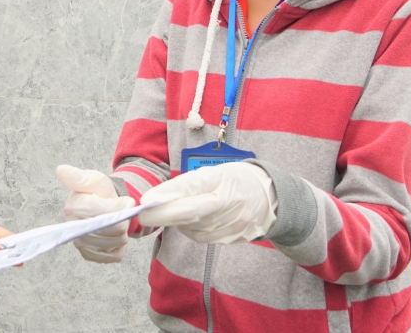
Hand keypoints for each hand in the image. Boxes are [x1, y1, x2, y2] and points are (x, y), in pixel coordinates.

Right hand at [56, 165, 135, 262]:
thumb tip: (61, 170)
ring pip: (116, 243)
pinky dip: (120, 246)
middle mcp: (73, 228)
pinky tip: (114, 235)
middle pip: (113, 230)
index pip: (106, 212)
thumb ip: (79, 176)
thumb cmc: (97, 192)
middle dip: (123, 220)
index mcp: (73, 207)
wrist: (100, 207)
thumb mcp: (92, 179)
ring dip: (122, 233)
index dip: (121, 207)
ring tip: (116, 222)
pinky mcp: (88, 255)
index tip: (126, 201)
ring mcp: (80, 243)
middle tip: (120, 212)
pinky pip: (114, 255)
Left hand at [135, 162, 276, 244]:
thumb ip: (186, 184)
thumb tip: (156, 198)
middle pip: (191, 212)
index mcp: (223, 178)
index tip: (146, 200)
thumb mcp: (213, 172)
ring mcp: (234, 223)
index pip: (193, 186)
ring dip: (178, 223)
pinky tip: (193, 221)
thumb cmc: (233, 180)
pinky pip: (203, 237)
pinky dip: (191, 230)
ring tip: (175, 213)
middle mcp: (230, 202)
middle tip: (142, 216)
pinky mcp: (234, 238)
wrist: (268, 198)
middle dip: (164, 215)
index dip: (169, 194)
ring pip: (194, 228)